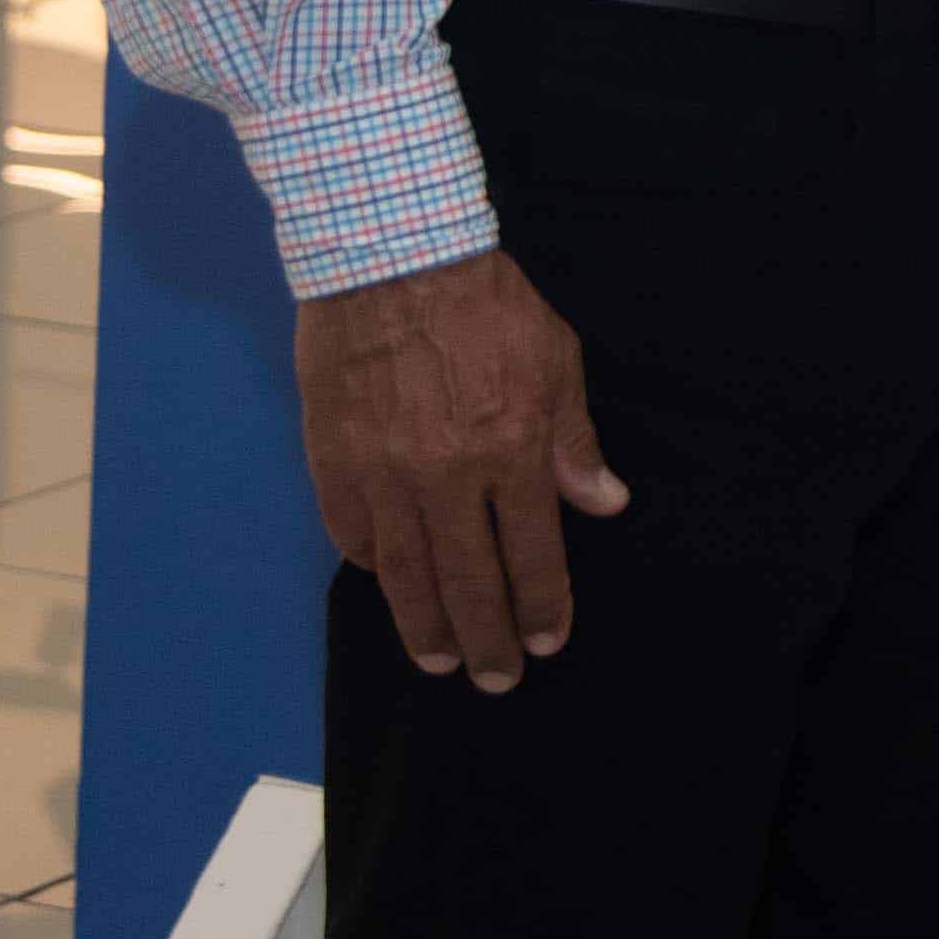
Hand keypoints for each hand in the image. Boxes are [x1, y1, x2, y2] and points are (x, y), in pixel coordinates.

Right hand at [296, 248, 628, 690]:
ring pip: (407, 574)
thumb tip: (604, 503)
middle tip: (496, 680)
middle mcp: (448, 475)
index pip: (533, 553)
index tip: (548, 641)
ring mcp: (385, 473)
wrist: (392, 258)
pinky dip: (373, 566)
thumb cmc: (486, 304)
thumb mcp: (556, 359)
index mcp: (512, 450)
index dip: (543, 605)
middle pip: (469, 580)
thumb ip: (574, 441)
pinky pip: (354, 534)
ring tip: (440, 660)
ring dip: (426, 626)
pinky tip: (389, 586)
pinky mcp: (334, 460)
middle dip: (488, 639)